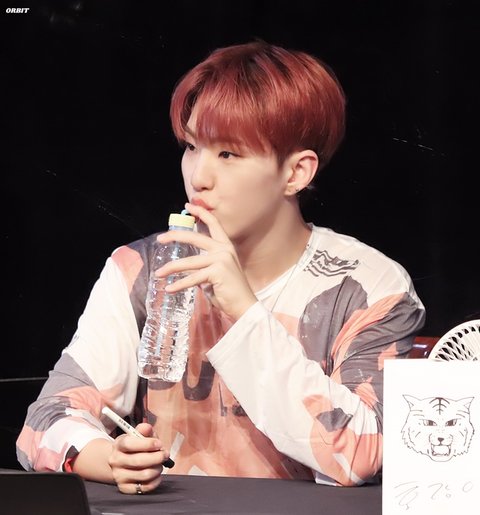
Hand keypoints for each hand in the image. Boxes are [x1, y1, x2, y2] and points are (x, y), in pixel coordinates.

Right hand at [108, 423, 169, 494]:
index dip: (147, 444)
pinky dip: (155, 481)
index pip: (130, 444)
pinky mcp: (124, 488)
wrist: (122, 462)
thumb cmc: (135, 446)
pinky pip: (144, 488)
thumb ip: (144, 430)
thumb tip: (148, 428)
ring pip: (144, 475)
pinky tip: (157, 474)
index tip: (159, 443)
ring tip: (160, 464)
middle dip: (157, 457)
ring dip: (157, 469)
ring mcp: (118, 475)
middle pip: (138, 461)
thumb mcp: (138, 434)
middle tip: (165, 454)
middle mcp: (116, 460)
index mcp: (119, 444)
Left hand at [156, 202, 256, 320]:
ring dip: (171, 268)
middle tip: (160, 238)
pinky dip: (179, 285)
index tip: (188, 206)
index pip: (213, 223)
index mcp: (226, 246)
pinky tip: (169, 289)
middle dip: (176, 236)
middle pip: (196, 238)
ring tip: (158, 273)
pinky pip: (193, 278)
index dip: (201, 213)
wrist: (244, 305)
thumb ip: (202, 266)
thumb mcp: (214, 273)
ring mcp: (221, 260)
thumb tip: (184, 267)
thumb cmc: (229, 291)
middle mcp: (224, 249)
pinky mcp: (217, 272)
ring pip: (189, 262)